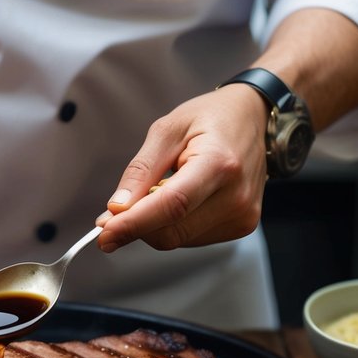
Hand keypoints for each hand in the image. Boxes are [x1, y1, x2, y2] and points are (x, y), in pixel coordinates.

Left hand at [96, 85, 269, 252]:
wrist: (251, 118)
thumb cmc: (210, 118)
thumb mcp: (166, 130)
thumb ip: (140, 171)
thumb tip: (117, 208)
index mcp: (219, 163)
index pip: (172, 205)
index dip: (135, 224)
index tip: (105, 234)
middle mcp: (236, 195)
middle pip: (173, 230)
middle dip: (136, 227)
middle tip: (112, 215)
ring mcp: (242, 214)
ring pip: (179, 239)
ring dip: (154, 225)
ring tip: (156, 191)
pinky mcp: (241, 225)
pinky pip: (192, 238)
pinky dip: (173, 225)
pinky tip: (177, 200)